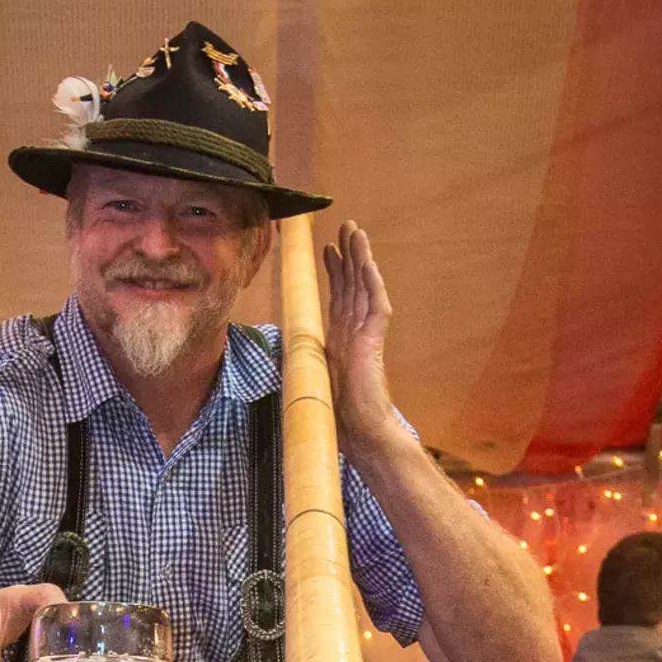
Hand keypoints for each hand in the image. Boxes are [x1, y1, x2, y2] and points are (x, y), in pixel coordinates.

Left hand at [322, 221, 396, 461]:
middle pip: (351, 285)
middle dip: (348, 255)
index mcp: (339, 342)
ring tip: (356, 231)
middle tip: (347, 227)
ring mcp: (365, 335)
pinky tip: (367, 261)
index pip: (338, 298)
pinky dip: (371, 282)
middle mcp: (353, 333)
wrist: (359, 433)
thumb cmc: (338, 419)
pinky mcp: (374, 341)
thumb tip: (285, 365)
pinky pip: (375, 305)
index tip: (329, 251)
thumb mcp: (313, 383)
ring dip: (360, 258)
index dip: (335, 273)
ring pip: (364, 287)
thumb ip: (307, 366)